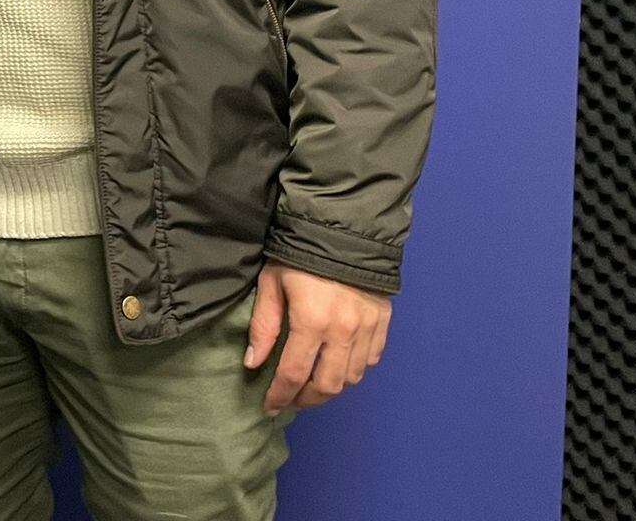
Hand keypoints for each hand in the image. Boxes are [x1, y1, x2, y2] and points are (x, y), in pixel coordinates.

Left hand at [246, 261, 391, 412]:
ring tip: (312, 387)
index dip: (280, 395)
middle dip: (306, 399)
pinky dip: (354, 370)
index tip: (270, 406)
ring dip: (331, 388)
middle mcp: (343, 332)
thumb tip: (253, 363)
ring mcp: (367, 329)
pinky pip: (371, 360)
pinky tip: (338, 367)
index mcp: (312, 322)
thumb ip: (264, 326)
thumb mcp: (272, 283)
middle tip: (291, 400)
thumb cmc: (299, 253)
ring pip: (352, 377)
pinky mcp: (382, 322)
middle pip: (327, 385)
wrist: (343, 229)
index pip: (294, 373)